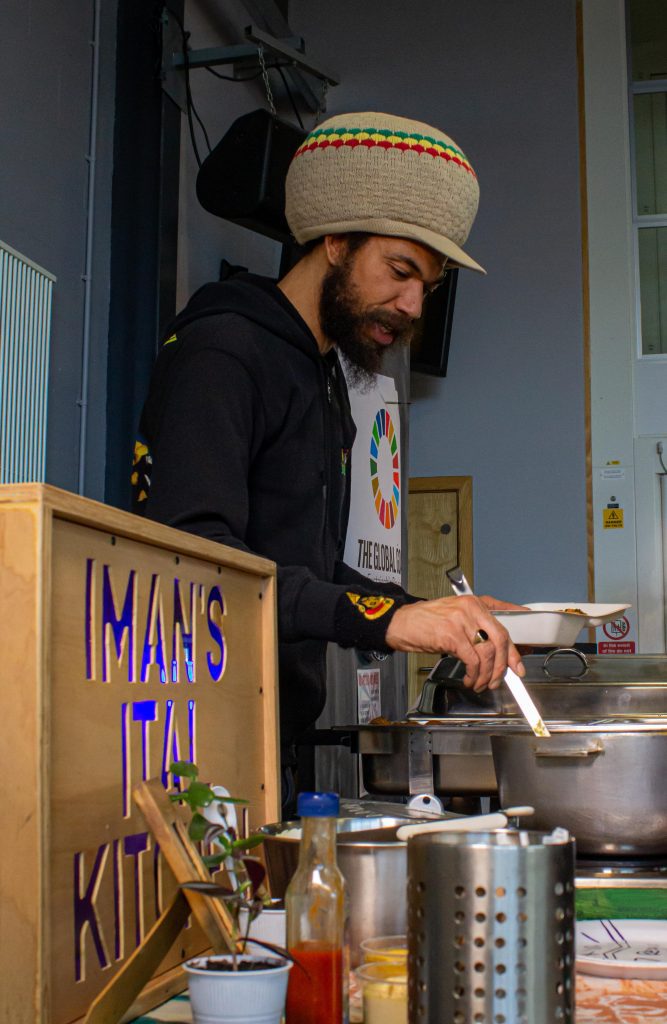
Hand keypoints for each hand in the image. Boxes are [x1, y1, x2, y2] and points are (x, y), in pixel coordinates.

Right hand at [384, 595, 524, 691]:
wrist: (400, 623)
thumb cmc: (425, 622)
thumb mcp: (455, 617)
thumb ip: (475, 627)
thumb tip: (495, 652)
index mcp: (475, 603)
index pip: (504, 624)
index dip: (514, 647)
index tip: (518, 664)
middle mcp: (471, 609)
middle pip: (500, 639)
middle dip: (503, 665)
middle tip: (499, 680)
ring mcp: (461, 621)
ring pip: (487, 653)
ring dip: (486, 674)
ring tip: (480, 683)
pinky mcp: (451, 635)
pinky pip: (472, 660)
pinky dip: (473, 674)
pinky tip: (469, 680)